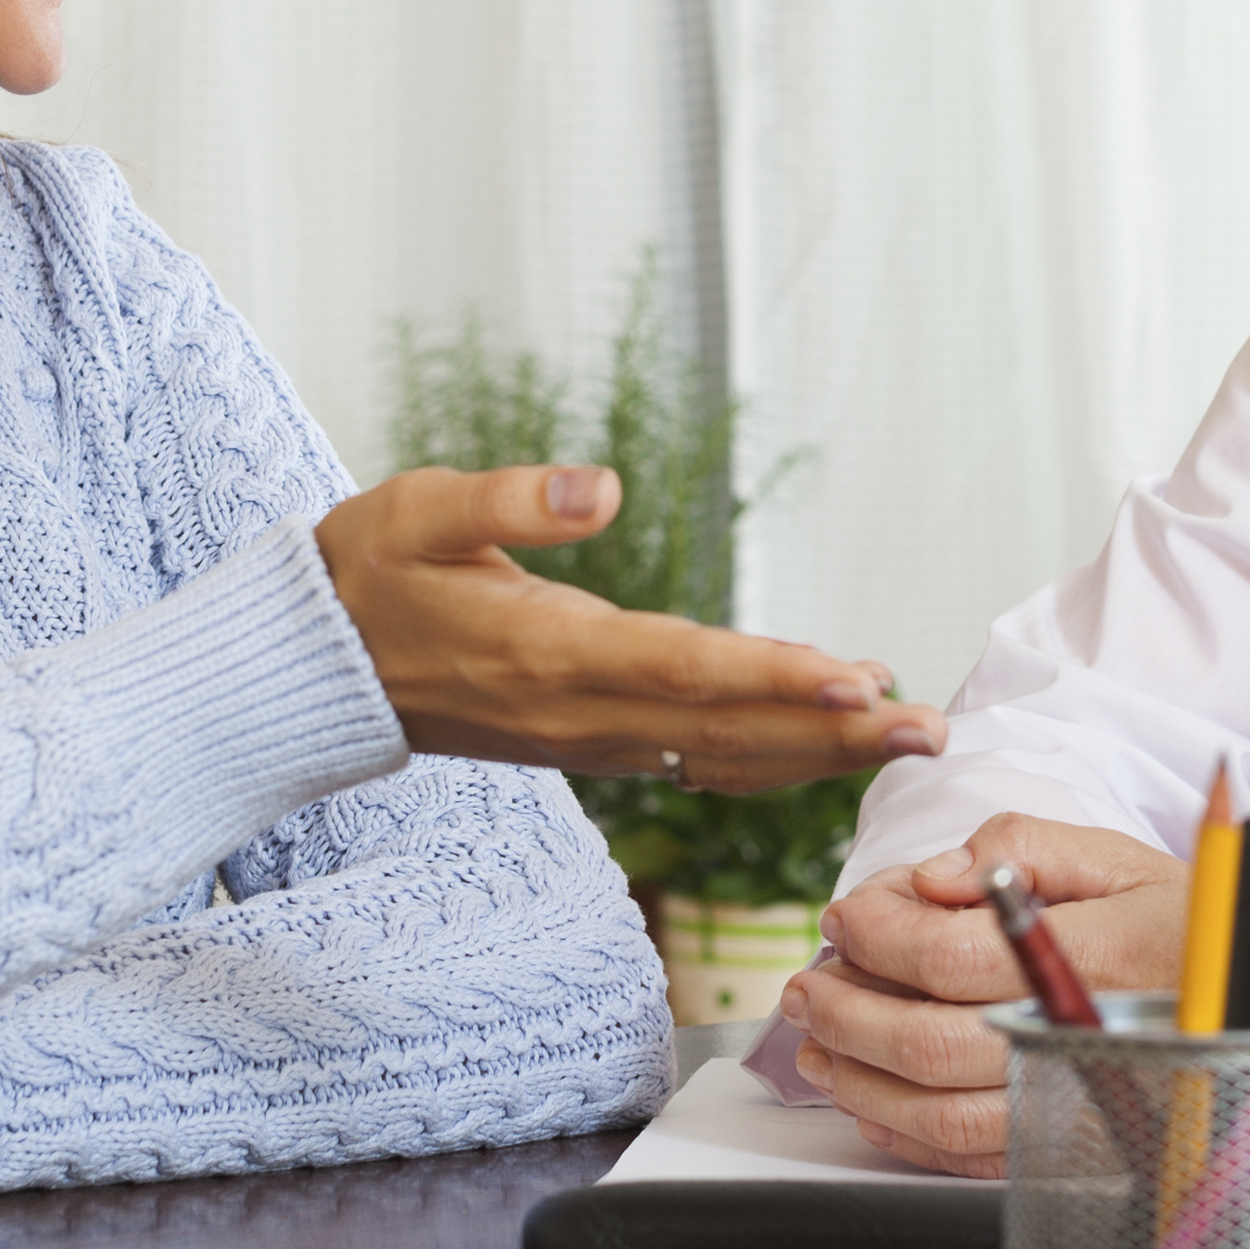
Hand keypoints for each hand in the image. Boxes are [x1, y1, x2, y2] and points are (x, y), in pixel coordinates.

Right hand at [318, 465, 939, 788]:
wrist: (319, 666)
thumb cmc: (370, 572)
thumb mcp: (419, 510)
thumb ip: (507, 500)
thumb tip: (596, 486)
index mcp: (549, 653)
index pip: (684, 669)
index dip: (773, 677)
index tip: (856, 679)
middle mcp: (582, 713)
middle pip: (728, 731)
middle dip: (834, 732)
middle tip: (931, 730)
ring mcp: (591, 741)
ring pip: (724, 757)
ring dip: (821, 753)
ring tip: (910, 738)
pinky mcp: (594, 745)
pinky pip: (700, 762)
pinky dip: (774, 759)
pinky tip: (830, 746)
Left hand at [784, 815, 1190, 1175]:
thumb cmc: (1182, 922)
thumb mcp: (1114, 854)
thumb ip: (1020, 845)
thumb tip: (933, 878)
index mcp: (1098, 955)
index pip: (951, 955)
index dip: (879, 936)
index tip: (842, 918)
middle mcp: (1084, 1039)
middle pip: (929, 1042)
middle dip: (847, 1013)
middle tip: (806, 987)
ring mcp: (1079, 1103)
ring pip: (940, 1115)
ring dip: (860, 1080)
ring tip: (818, 1044)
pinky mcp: (1075, 1148)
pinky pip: (973, 1159)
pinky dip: (905, 1136)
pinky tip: (870, 1102)